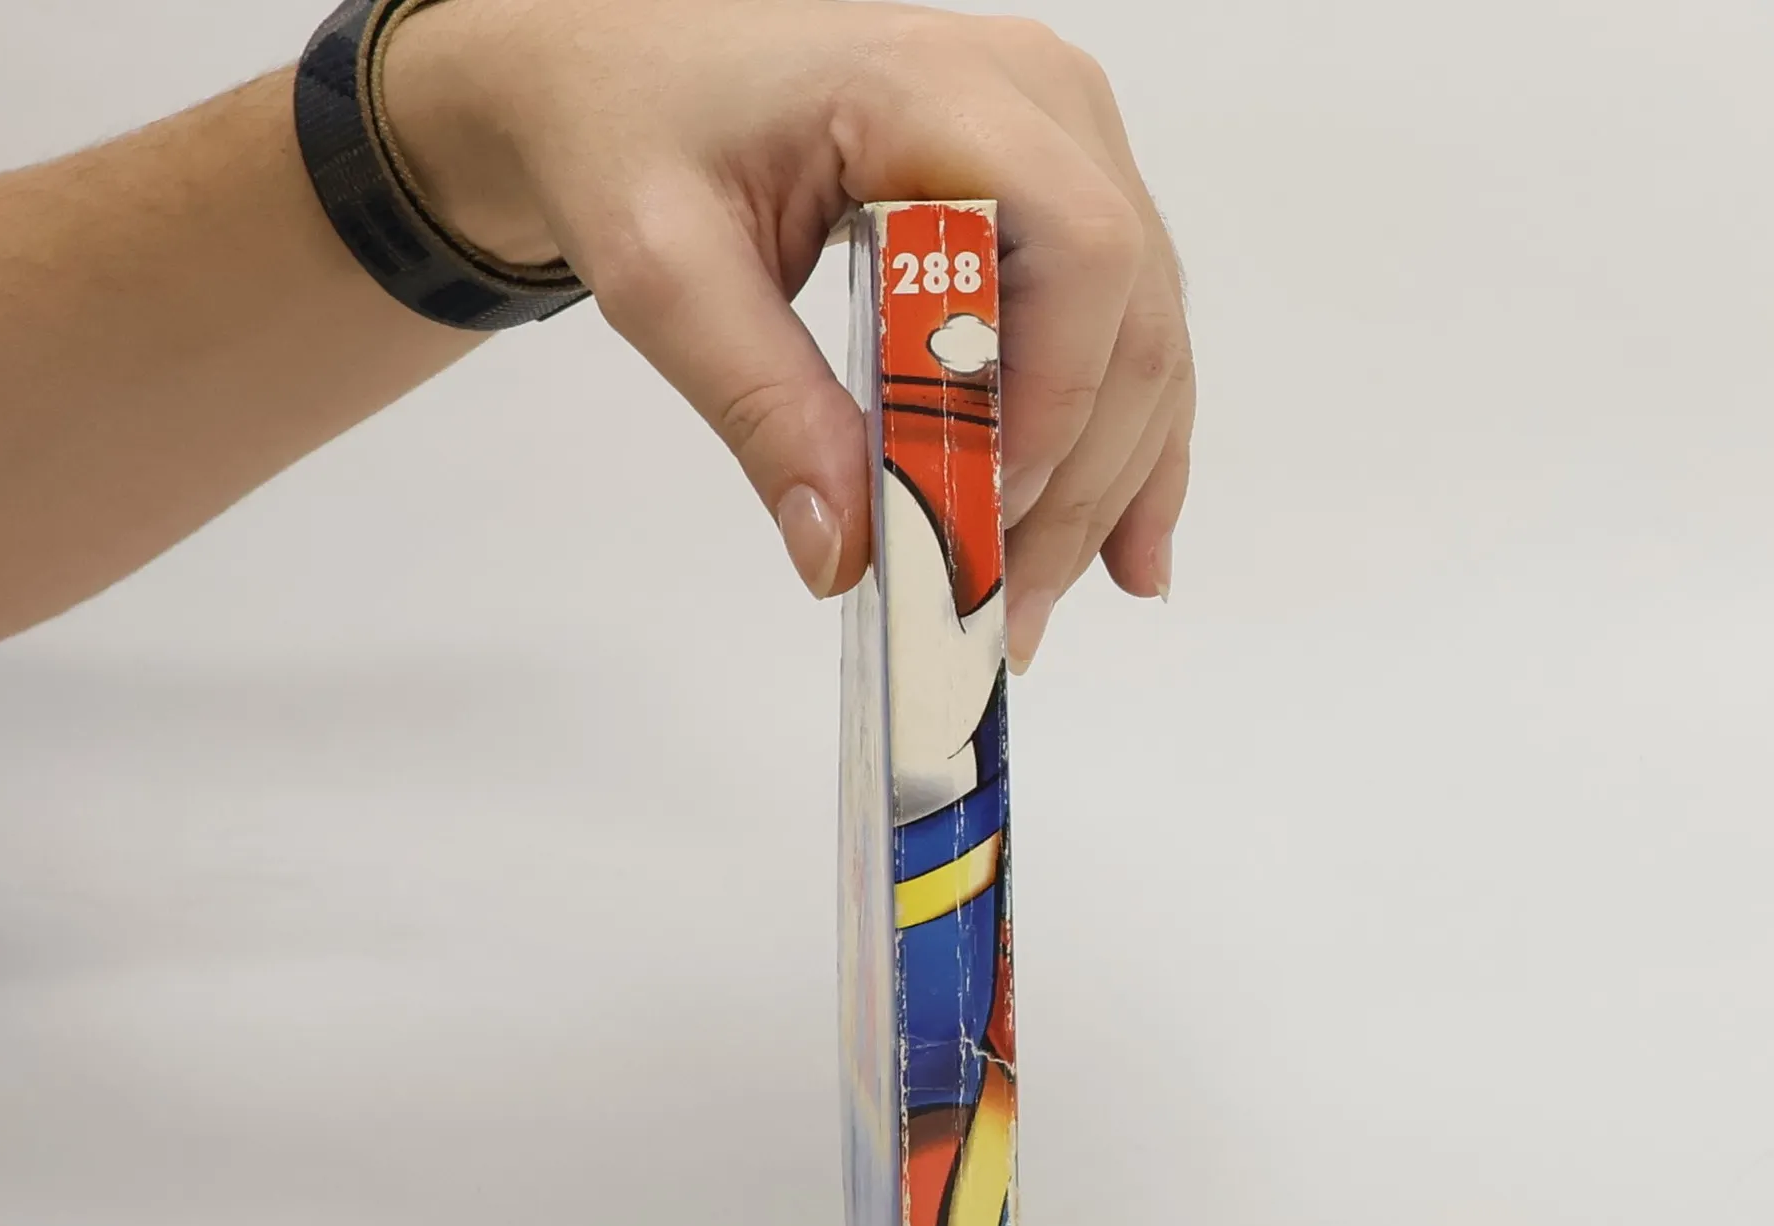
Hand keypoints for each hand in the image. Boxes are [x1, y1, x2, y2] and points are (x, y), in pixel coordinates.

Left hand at [384, 0, 1191, 667]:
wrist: (630, 66)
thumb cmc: (642, 129)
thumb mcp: (666, 271)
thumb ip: (762, 407)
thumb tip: (845, 552)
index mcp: (943, 87)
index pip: (1079, 252)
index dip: (1056, 402)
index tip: (984, 518)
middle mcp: (1042, 104)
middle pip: (1128, 318)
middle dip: (1078, 487)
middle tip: (1005, 613)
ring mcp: (1068, 146)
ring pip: (1143, 342)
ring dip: (1105, 490)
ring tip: (1037, 607)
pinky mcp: (1061, 199)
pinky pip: (1126, 336)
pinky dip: (1123, 450)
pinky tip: (1122, 550)